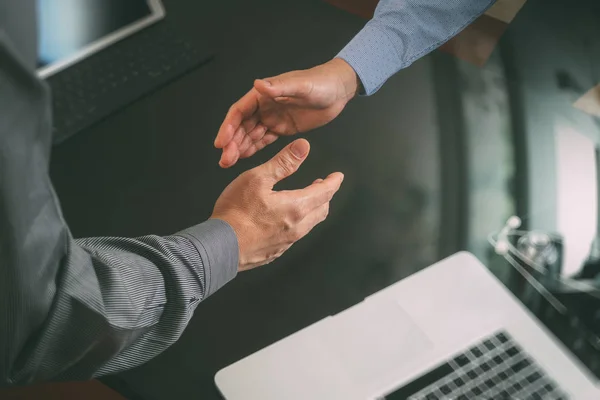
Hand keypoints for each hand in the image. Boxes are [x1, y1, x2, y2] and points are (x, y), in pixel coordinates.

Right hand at [211, 139, 343, 270]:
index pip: (324, 193)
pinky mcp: (275, 251)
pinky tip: (287, 219)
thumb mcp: (257, 178)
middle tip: (323, 186)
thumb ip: (283, 163)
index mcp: (296, 207)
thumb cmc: (235, 213)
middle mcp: (296, 227)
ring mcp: (286, 242)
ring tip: (306, 200)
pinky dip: (299, 223)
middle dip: (325, 196)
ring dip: (313, 210)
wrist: (220, 247)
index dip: (333, 182)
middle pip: (321, 210)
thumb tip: (303, 147)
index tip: (337, 176)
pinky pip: (295, 236)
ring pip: (309, 224)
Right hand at [214, 58, 358, 167]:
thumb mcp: (301, 85)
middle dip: (232, 142)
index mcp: (264, 94)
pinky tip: (244, 158)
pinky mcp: (282, 128)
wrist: (338, 90)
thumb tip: (258, 84)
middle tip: (225, 159)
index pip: (239, 111)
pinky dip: (253, 149)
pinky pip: (264, 140)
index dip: (228, 127)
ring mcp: (272, 117)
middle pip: (241, 126)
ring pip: (250, 134)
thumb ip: (280, 87)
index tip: (221, 142)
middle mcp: (264, 106)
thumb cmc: (320, 83)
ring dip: (239, 147)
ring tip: (229, 162)